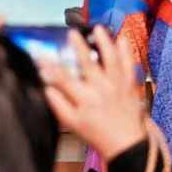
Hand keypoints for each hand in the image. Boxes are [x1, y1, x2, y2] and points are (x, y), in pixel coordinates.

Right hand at [41, 26, 147, 162]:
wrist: (125, 142)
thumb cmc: (96, 133)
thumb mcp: (72, 123)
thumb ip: (59, 104)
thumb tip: (46, 87)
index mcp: (84, 99)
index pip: (63, 78)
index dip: (51, 65)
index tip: (41, 53)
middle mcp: (101, 89)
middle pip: (87, 64)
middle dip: (79, 47)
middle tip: (72, 33)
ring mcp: (118, 85)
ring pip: (111, 60)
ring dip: (104, 43)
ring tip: (98, 29)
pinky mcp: (130, 85)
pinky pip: (129, 64)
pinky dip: (126, 51)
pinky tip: (123, 39)